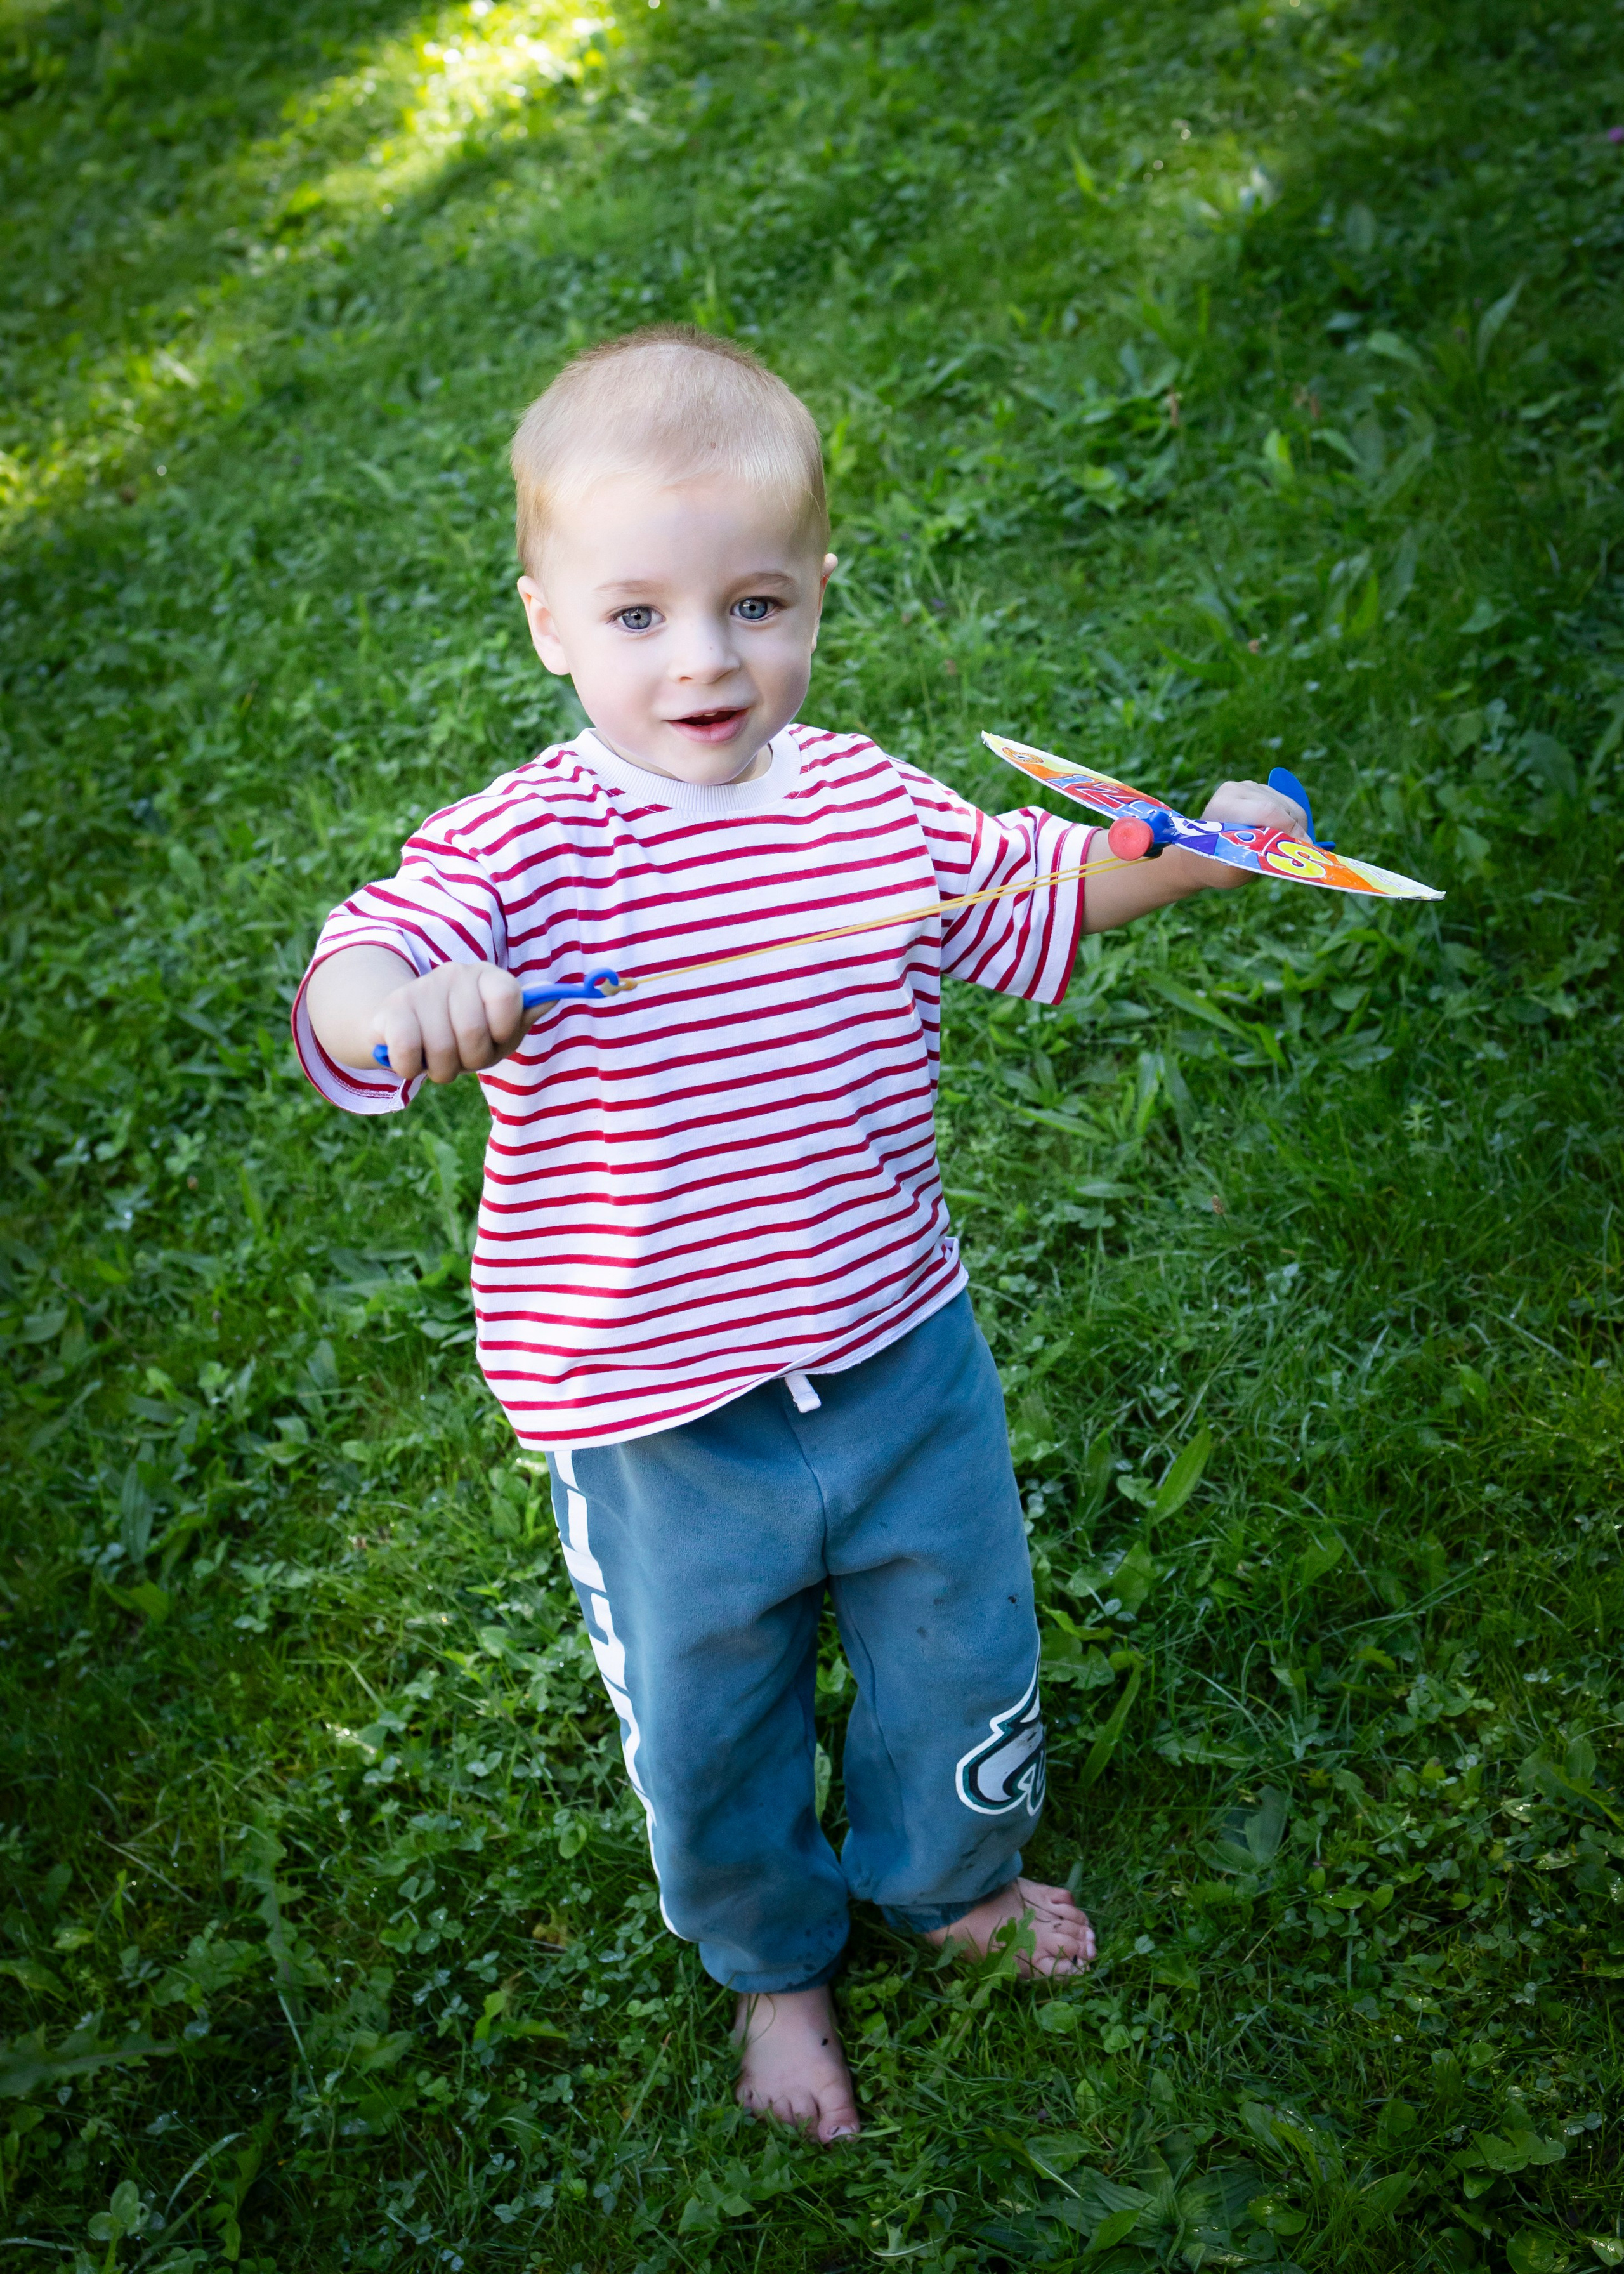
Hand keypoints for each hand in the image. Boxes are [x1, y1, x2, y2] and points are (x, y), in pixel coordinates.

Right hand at [373, 962, 529, 1081]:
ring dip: (442, 1070)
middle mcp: (455, 973)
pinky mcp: (391, 1009)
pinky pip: (407, 1052)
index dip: (504, 1030)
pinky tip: (413, 1059)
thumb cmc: (464, 1034)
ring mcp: (421, 988)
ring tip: (439, 1058)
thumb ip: (523, 1017)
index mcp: (488, 976)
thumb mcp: (499, 1030)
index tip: (496, 1037)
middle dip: (471, 1060)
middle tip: (463, 1057)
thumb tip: (552, 998)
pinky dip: (411, 1068)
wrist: (408, 1029)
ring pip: (440, 1049)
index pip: (507, 997)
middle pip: (473, 1033)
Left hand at [1181, 776, 1310, 891]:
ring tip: (1282, 848)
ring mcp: (1249, 787)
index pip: (1268, 811)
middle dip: (1294, 832)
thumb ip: (1259, 857)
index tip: (1302, 849)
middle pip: (1282, 808)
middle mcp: (1237, 789)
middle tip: (1293, 855)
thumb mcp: (1231, 871)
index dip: (1289, 830)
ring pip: (1290, 806)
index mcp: (1225, 805)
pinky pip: (1289, 805)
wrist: (1199, 856)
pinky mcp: (1259, 790)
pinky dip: (1292, 823)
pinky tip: (1279, 837)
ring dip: (1295, 829)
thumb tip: (1292, 848)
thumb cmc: (1214, 867)